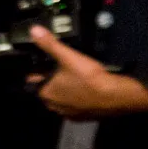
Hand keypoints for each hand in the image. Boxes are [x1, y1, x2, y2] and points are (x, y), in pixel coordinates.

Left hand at [26, 26, 147, 118]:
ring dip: (64, 90)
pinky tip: (85, 90)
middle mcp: (52, 106)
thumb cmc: (89, 77)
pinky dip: (76, 99)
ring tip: (74, 77)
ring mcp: (66, 113)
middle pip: (47, 90)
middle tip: (61, 68)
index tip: (44, 64)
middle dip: (51, 80)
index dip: (38, 71)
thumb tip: (34, 31)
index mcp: (45, 93)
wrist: (114, 96)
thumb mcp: (68, 56)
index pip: (33, 81)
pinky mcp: (80, 117)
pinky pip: (73, 106)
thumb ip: (50, 44)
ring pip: (60, 98)